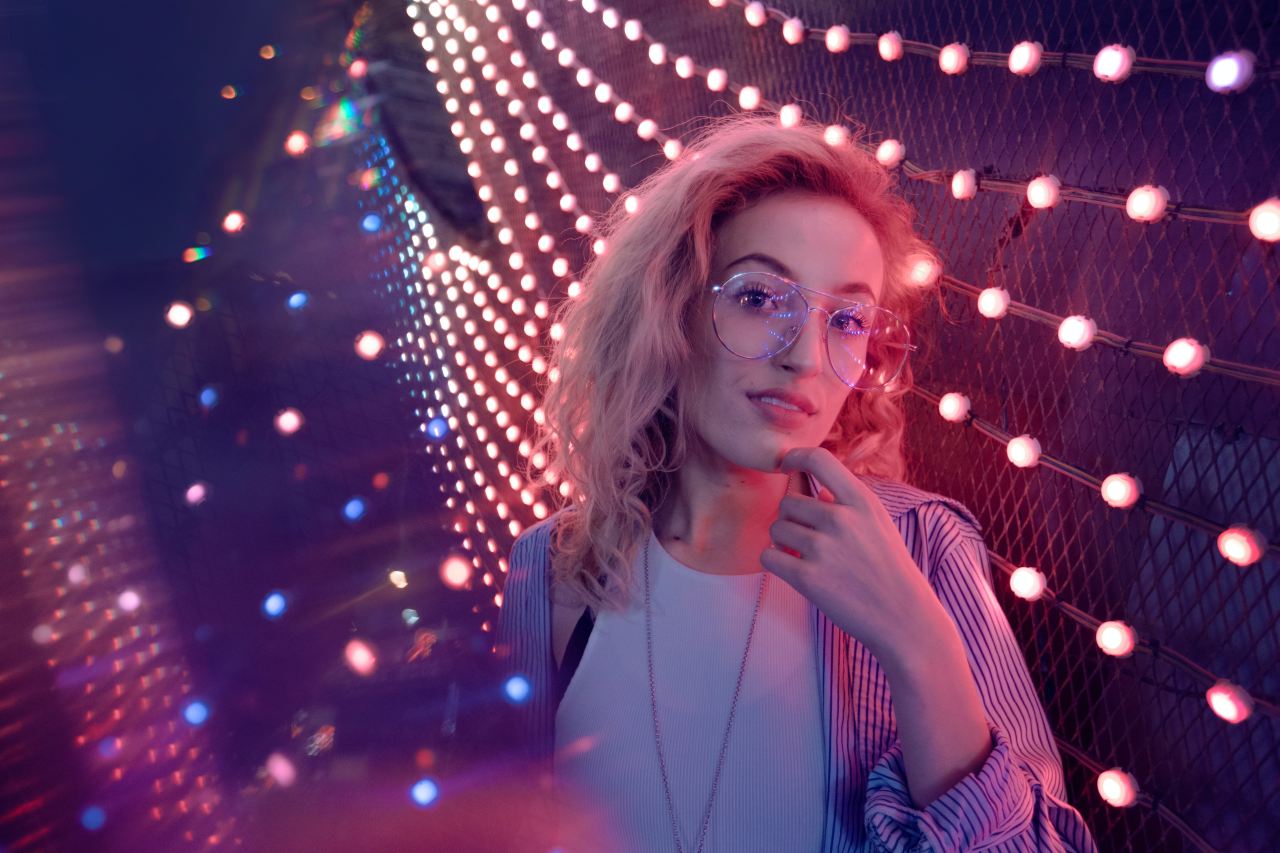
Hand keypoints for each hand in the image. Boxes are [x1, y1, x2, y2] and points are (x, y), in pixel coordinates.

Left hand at [762, 447, 951, 663]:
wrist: (904, 618)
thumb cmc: (887, 568)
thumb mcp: (876, 522)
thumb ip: (843, 500)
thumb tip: (799, 478)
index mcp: (861, 500)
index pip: (817, 458)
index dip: (794, 457)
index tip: (785, 466)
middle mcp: (841, 519)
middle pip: (788, 502)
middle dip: (792, 520)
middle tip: (811, 540)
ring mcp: (823, 548)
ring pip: (776, 528)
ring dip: (784, 542)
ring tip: (809, 557)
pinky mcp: (807, 578)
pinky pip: (768, 556)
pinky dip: (775, 562)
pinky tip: (794, 569)